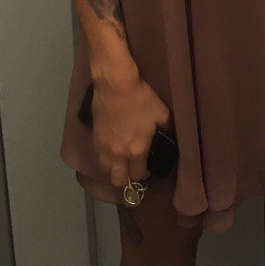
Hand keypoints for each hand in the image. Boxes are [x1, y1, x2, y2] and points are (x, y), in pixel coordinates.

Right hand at [92, 73, 171, 189]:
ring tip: (120, 159)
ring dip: (114, 168)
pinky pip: (98, 156)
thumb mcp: (162, 113)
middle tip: (132, 169)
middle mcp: (118, 154)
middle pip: (118, 180)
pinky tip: (111, 148)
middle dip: (126, 179)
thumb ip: (167, 130)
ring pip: (106, 170)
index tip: (147, 166)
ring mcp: (104, 147)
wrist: (116, 85)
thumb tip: (169, 137)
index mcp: (137, 150)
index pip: (138, 175)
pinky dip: (105, 156)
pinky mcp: (95, 138)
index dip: (144, 173)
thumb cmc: (141, 98)